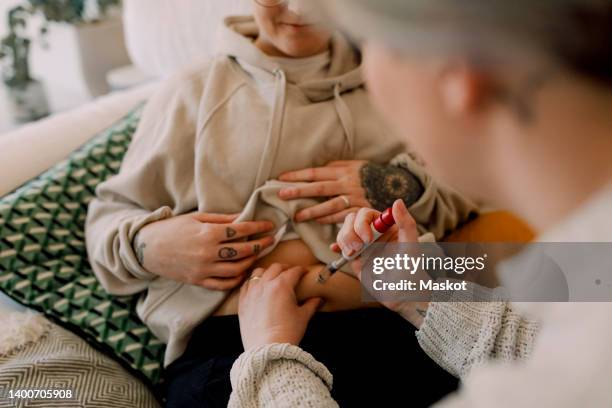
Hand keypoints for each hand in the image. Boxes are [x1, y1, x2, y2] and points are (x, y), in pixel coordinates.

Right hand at [135, 212, 274, 289]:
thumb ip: (221, 219)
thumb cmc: (172, 228)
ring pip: (236, 269)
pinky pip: (223, 284)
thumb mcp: (196, 218)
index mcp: (208, 233)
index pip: (240, 230)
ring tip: (257, 254)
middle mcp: (208, 253)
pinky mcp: (198, 281)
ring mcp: (203, 269)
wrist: (147, 247)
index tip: (270, 225)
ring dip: (251, 262)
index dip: (258, 227)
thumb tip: (243, 217)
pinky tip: (243, 272)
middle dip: (260, 244)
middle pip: (243, 250)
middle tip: (271, 240)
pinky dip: (236, 279)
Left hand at [238, 264, 322, 349]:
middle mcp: (265, 284)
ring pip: (258, 272)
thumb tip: (319, 300)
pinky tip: (257, 287)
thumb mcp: (302, 317)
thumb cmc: (287, 333)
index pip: (294, 271)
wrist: (267, 349)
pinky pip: (246, 285)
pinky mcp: (242, 302)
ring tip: (272, 277)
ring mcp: (251, 292)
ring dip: (267, 272)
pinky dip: (253, 282)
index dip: (301, 270)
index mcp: (282, 285)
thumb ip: (311, 305)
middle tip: (291, 273)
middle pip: (276, 267)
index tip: (305, 272)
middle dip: (285, 268)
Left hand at [278, 160, 370, 223]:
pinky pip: (343, 217)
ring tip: (298, 217)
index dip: (298, 175)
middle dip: (299, 191)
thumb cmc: (369, 173)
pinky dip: (330, 221)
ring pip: (330, 205)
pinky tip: (318, 222)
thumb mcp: (354, 165)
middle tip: (281, 195)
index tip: (281, 178)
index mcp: (343, 170)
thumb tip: (316, 171)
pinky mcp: (361, 210)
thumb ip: (336, 167)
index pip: (315, 172)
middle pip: (319, 188)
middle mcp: (347, 183)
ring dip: (312, 212)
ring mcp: (354, 198)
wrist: (396, 183)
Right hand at [333, 199, 429, 327]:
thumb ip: (406, 223)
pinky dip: (337, 246)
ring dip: (343, 240)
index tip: (368, 239)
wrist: (402, 293)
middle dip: (350, 233)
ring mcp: (363, 245)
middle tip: (358, 248)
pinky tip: (336, 250)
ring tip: (353, 254)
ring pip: (344, 232)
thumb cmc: (411, 269)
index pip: (366, 214)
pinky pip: (341, 246)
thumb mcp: (411, 245)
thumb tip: (397, 201)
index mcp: (386, 226)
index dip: (362, 223)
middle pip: (351, 220)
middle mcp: (373, 233)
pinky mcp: (355, 257)